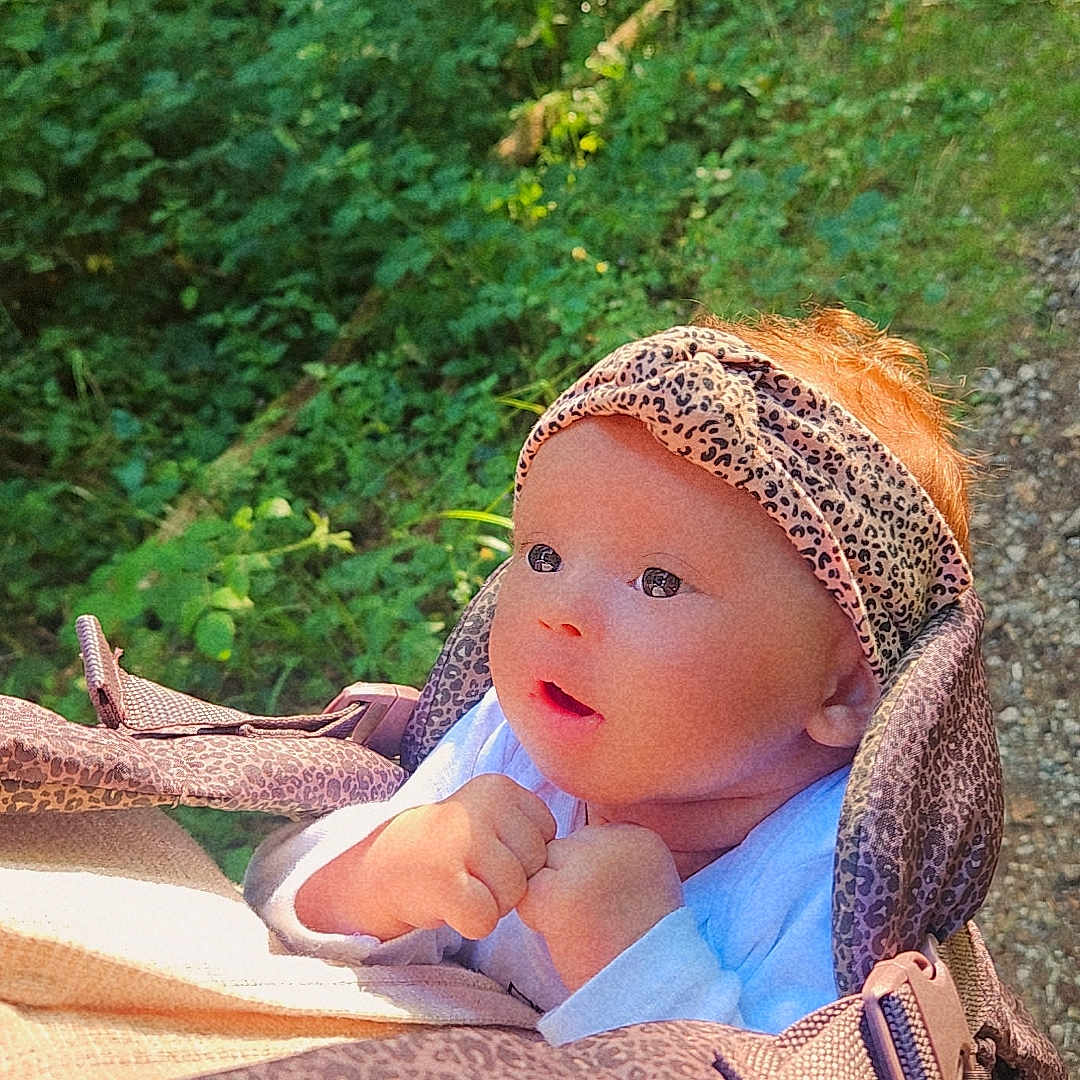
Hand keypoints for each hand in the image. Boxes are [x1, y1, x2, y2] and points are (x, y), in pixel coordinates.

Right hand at [296, 773, 555, 940]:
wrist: (388, 865)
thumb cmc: (455, 847)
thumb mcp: (493, 815)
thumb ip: (531, 825)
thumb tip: (585, 854)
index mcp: (500, 787)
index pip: (548, 835)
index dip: (525, 855)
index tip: (490, 849)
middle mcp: (481, 807)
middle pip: (533, 868)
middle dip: (510, 882)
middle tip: (474, 872)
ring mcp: (460, 841)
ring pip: (513, 896)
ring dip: (491, 904)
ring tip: (463, 885)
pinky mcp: (442, 880)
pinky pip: (485, 919)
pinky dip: (472, 922)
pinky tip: (452, 903)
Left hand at [517, 823, 682, 992]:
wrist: (646, 992)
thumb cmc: (639, 947)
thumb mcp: (645, 883)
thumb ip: (611, 858)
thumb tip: (560, 849)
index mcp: (642, 837)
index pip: (589, 837)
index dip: (589, 877)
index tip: (612, 907)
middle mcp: (617, 841)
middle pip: (563, 847)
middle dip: (566, 882)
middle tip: (594, 922)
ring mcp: (588, 863)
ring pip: (542, 865)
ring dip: (549, 897)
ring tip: (581, 928)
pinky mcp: (561, 892)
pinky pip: (527, 891)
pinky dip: (536, 917)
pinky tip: (565, 936)